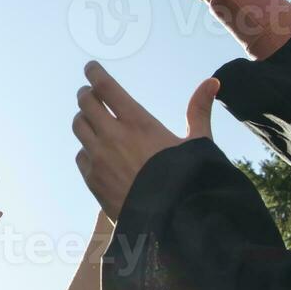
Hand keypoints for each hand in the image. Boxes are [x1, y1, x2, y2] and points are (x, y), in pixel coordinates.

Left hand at [73, 62, 218, 215]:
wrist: (171, 222)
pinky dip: (86, 148)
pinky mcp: (92, 180)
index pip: (106, 88)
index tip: (91, 67)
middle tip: (89, 92)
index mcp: (138, 123)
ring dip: (83, 118)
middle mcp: (113, 137)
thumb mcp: (198, 143)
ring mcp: (99, 158)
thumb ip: (198, 110)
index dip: (95, 73)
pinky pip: (80, 155)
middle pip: (85, 103)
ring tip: (90, 117)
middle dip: (86, 94)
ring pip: (78, 126)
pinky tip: (95, 150)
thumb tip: (212, 82)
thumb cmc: (188, 180)